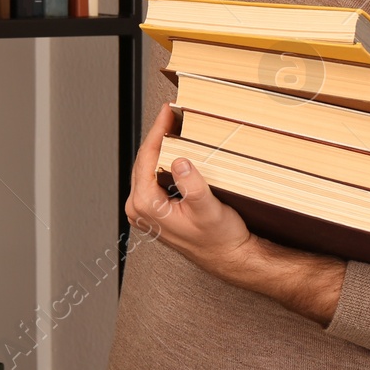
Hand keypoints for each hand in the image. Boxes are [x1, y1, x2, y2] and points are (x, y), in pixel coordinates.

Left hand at [124, 103, 252, 269]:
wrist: (229, 259)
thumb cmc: (220, 240)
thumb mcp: (208, 210)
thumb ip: (192, 185)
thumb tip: (178, 161)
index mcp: (146, 206)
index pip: (147, 157)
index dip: (158, 130)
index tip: (167, 111)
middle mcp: (139, 209)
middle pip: (144, 161)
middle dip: (158, 135)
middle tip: (171, 113)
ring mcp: (145, 211)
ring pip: (148, 168)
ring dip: (160, 146)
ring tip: (173, 126)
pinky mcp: (155, 211)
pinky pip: (154, 178)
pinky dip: (163, 161)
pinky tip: (175, 150)